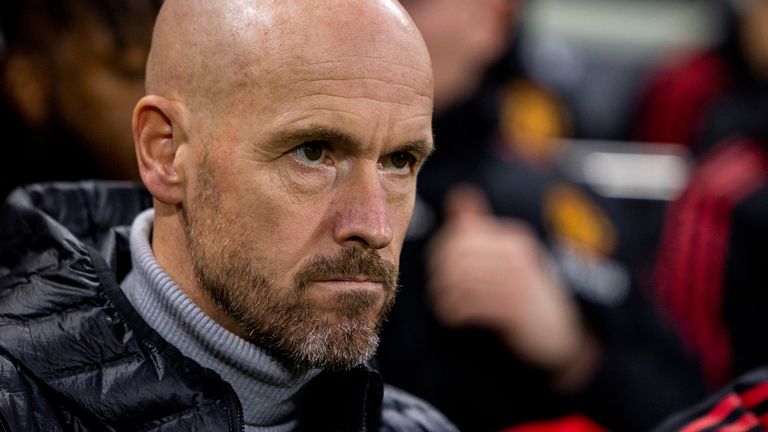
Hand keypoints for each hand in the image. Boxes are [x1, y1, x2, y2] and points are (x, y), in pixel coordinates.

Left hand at [427, 185, 599, 389]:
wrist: (562, 330)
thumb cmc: (527, 292)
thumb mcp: (509, 255)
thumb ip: (481, 227)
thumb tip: (459, 193)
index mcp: (512, 238)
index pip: (462, 236)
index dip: (440, 252)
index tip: (436, 269)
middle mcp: (516, 255)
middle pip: (458, 257)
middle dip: (440, 274)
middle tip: (437, 290)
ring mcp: (517, 281)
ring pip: (462, 282)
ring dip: (444, 296)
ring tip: (442, 305)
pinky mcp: (515, 308)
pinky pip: (471, 305)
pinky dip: (454, 312)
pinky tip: (452, 318)